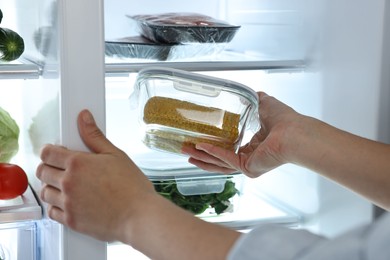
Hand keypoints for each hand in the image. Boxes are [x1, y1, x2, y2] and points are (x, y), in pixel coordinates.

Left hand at [36, 109, 154, 241]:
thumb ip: (94, 136)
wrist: (139, 216)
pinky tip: (68, 202)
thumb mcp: (115, 155)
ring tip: (65, 185)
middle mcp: (68, 182)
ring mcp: (68, 203)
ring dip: (51, 186)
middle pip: (42, 171)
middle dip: (48, 167)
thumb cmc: (131, 186)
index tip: (55, 152)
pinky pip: (51, 212)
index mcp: (78, 163)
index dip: (49, 150)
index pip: (47, 153)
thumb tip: (83, 117)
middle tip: (61, 168)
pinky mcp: (71, 220)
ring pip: (45, 192)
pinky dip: (55, 206)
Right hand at [183, 92, 302, 177]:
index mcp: (254, 146)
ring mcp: (248, 164)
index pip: (229, 148)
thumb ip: (256, 100)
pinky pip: (226, 160)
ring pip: (220, 163)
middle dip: (202, 155)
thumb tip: (252, 93)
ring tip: (186, 152)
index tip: (199, 141)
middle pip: (220, 159)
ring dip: (202, 157)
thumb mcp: (266, 105)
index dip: (213, 145)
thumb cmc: (286, 121)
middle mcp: (250, 157)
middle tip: (186, 149)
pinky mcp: (248, 167)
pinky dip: (213, 153)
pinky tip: (200, 147)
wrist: (295, 132)